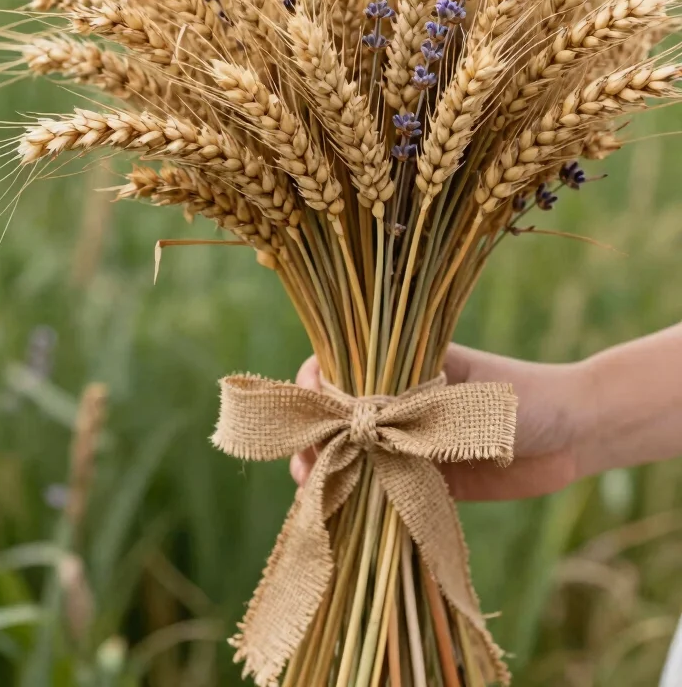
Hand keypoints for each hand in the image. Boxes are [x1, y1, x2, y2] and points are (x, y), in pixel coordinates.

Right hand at [290, 347, 589, 500]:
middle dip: (315, 438)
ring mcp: (414, 440)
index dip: (317, 384)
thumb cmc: (522, 396)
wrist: (576, 434)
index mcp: (406, 364)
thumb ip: (414, 408)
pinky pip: (388, 489)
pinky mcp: (432, 477)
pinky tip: (342, 516)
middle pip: (341, 416)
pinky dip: (364, 502)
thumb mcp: (462, 396)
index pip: (344, 366)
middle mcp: (402, 401)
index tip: (309, 404)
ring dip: (332, 473)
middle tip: (303, 466)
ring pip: (358, 456)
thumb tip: (357, 425)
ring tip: (313, 492)